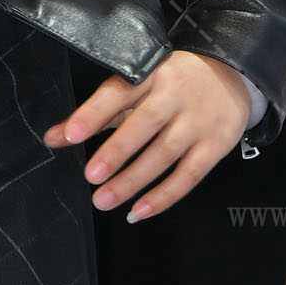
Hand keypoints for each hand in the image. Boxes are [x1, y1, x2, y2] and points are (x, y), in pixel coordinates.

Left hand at [41, 51, 252, 222]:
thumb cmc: (173, 82)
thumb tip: (53, 137)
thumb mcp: (137, 86)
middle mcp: (176, 95)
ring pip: (164, 154)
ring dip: (133, 180)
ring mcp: (198, 121)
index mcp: (152, 73)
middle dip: (116, 151)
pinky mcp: (216, 145)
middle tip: (91, 175)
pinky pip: (188, 176)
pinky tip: (138, 211)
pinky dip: (163, 196)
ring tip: (103, 200)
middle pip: (144, 124)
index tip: (71, 135)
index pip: (119, 92)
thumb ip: (97, 113)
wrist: (233, 73)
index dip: (94, 113)